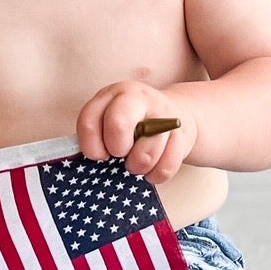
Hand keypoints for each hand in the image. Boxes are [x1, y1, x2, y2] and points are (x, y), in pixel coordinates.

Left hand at [75, 83, 197, 186]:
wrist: (174, 118)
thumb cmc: (133, 126)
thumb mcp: (110, 120)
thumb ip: (98, 136)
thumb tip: (93, 163)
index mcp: (112, 95)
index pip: (89, 121)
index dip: (90, 147)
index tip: (99, 155)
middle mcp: (136, 98)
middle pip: (118, 125)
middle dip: (117, 149)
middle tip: (120, 155)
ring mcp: (162, 114)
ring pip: (146, 153)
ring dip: (138, 167)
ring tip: (137, 164)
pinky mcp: (182, 133)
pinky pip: (166, 166)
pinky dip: (157, 174)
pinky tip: (153, 168)